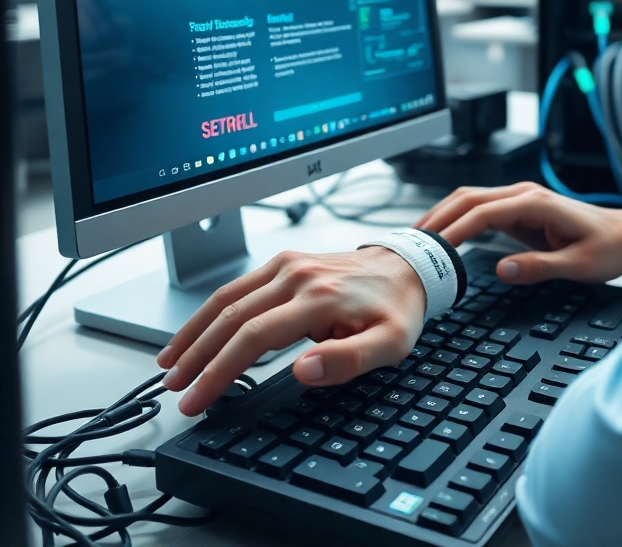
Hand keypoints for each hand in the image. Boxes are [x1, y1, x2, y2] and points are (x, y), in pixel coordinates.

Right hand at [157, 247, 425, 416]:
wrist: (409, 268)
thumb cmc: (398, 309)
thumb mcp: (389, 344)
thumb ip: (347, 360)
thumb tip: (303, 370)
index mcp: (319, 297)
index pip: (254, 337)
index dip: (219, 371)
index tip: (197, 400)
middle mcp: (298, 275)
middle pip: (231, 316)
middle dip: (197, 355)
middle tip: (174, 389)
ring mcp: (289, 265)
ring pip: (227, 297)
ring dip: (195, 331)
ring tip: (170, 363)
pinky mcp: (286, 262)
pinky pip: (240, 286)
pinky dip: (212, 310)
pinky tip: (198, 331)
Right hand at [416, 182, 621, 284]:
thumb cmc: (608, 248)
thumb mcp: (578, 266)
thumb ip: (539, 267)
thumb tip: (500, 270)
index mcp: (536, 203)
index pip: (483, 212)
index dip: (455, 229)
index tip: (433, 249)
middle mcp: (524, 194)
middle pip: (468, 198)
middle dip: (438, 217)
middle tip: (411, 243)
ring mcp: (521, 198)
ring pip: (470, 199)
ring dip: (443, 214)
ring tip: (418, 238)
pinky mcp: (519, 209)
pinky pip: (480, 209)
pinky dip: (457, 218)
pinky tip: (443, 235)